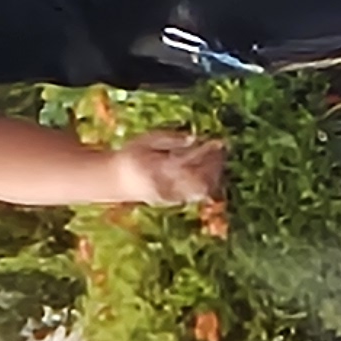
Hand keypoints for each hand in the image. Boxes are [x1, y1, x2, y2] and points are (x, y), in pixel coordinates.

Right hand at [107, 131, 229, 206]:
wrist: (118, 180)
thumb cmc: (133, 154)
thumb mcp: (147, 139)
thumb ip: (170, 138)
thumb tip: (194, 138)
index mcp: (157, 167)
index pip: (188, 161)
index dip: (207, 152)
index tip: (219, 141)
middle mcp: (166, 185)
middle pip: (200, 178)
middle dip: (215, 163)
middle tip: (222, 149)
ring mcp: (172, 197)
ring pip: (202, 189)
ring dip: (215, 173)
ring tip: (218, 159)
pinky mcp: (175, 202)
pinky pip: (198, 195)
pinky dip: (209, 182)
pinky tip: (211, 171)